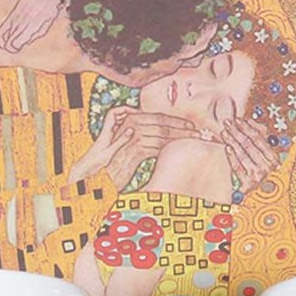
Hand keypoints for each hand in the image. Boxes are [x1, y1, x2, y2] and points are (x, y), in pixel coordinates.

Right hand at [69, 107, 198, 190]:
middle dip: (182, 127)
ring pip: (161, 133)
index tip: (192, 126)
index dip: (176, 121)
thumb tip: (168, 140)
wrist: (95, 178)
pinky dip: (167, 146)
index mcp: (129, 120)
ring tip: (194, 138)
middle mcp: (129, 124)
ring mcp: (129, 135)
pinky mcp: (130, 149)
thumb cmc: (114, 166)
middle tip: (199, 132)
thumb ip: (146, 142)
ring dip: (180, 136)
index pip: (158, 117)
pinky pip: (154, 145)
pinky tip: (176, 148)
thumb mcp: (132, 151)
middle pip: (162, 123)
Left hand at [221, 117, 278, 194]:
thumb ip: (257, 139)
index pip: (259, 137)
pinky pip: (237, 166)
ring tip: (224, 133)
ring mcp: (259, 175)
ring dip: (232, 141)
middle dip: (237, 131)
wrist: (253, 194)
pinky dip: (232, 156)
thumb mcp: (261, 156)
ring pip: (243, 153)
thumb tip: (248, 121)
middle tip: (227, 123)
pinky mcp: (248, 183)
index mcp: (273, 157)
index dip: (247, 127)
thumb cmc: (256, 171)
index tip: (237, 120)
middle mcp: (268, 166)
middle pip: (249, 144)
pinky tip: (227, 148)